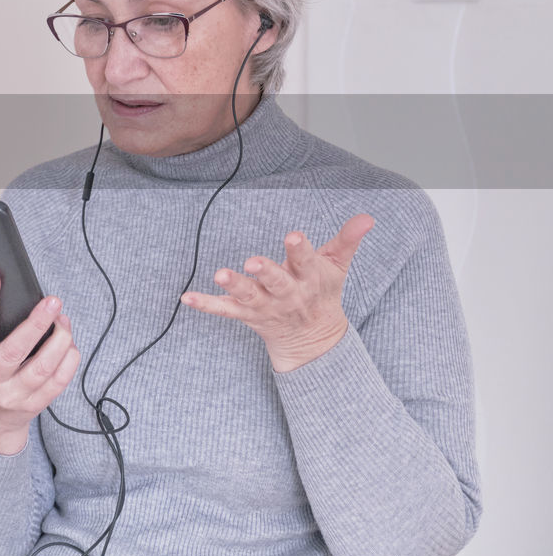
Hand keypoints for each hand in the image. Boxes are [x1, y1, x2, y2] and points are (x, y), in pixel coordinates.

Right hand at [0, 271, 79, 453]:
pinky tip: (70, 345)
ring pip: (41, 368)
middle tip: (51, 301)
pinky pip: (57, 383)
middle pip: (14, 350)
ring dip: (59, 341)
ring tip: (64, 320)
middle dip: (36, 323)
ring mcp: (10, 397)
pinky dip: (68, 361)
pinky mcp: (32, 406)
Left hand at [181, 214, 374, 371]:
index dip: (299, 249)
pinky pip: (223, 310)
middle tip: (253, 262)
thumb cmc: (322, 292)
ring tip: (219, 274)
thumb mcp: (337, 266)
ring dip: (234, 285)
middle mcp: (286, 293)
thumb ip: (348, 240)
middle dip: (266, 272)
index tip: (293, 235)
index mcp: (308, 279)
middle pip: (276, 282)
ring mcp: (264, 306)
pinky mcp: (246, 314)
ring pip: (248, 296)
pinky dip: (205, 304)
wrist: (313, 338)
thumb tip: (368, 217)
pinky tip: (186, 297)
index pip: (305, 261)